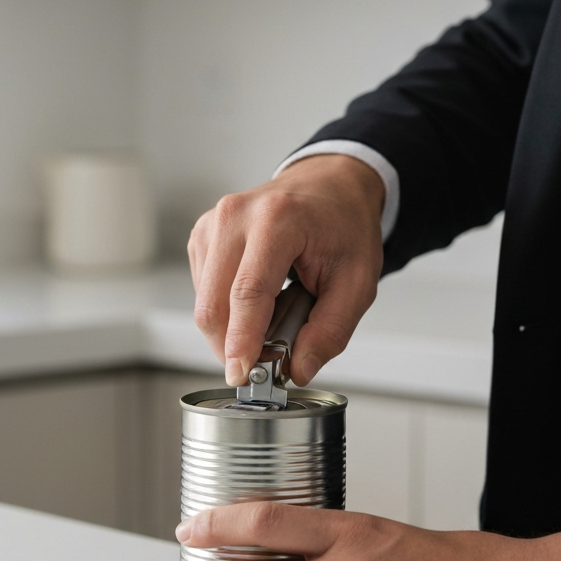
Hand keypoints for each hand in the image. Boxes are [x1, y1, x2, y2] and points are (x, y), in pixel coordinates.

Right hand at [188, 154, 385, 386]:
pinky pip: (203, 292)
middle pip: (214, 303)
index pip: (248, 292)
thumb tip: (298, 368)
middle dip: (232, 346)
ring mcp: (213, 224)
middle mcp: (236, 216)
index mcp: (277, 220)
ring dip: (230, 330)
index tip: (242, 374)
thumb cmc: (344, 226)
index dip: (241, 341)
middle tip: (264, 364)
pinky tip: (255, 304)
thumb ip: (330, 331)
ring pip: (204, 303)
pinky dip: (225, 312)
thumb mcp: (357, 282)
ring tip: (270, 324)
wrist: (329, 186)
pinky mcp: (203, 236)